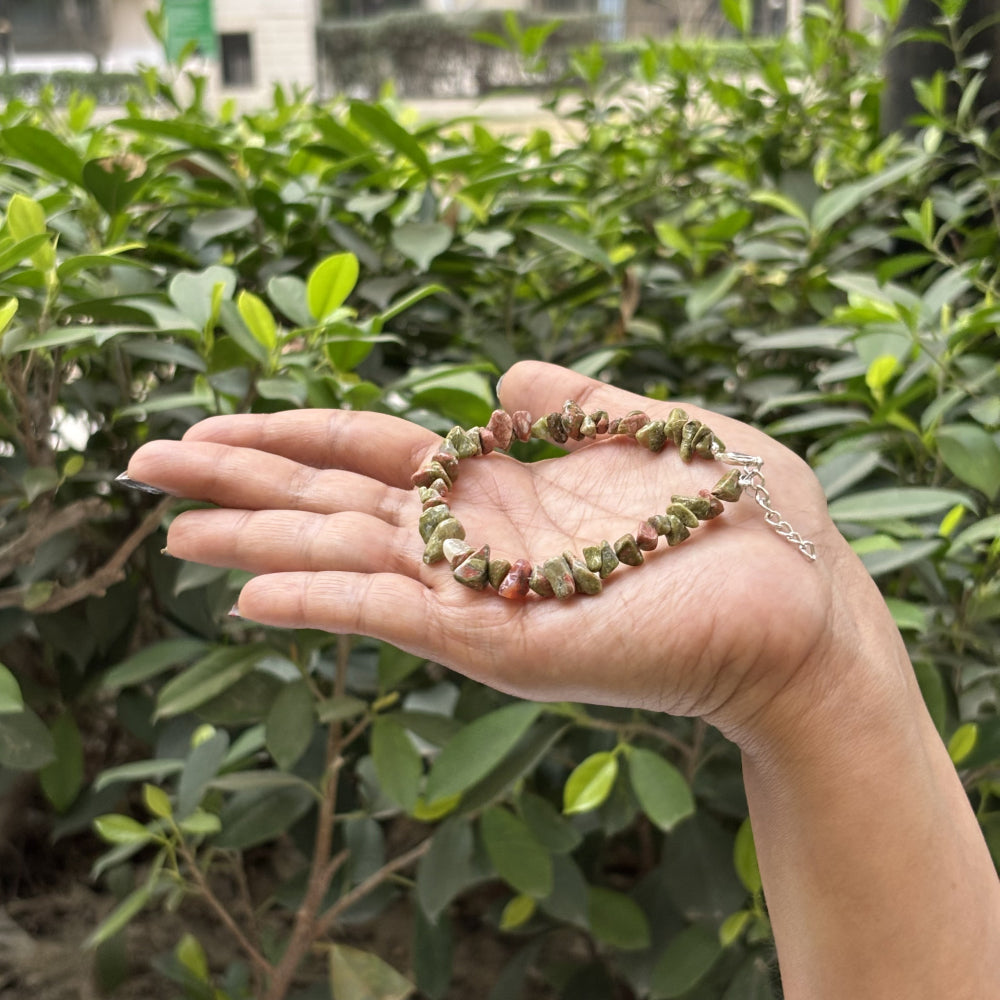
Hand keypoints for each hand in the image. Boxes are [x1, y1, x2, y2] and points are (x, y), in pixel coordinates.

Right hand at [127, 361, 890, 744]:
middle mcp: (476, 544)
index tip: (213, 422)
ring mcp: (486, 599)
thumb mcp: (646, 428)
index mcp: (500, 489)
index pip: (373, 453)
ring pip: (350, 564)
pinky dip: (329, 607)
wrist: (802, 600)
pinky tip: (254, 592)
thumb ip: (568, 404)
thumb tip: (500, 380)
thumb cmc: (738, 515)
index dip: (292, 435)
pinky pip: (405, 620)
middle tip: (142, 464)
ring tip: (173, 527)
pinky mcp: (511, 644)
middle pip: (338, 503)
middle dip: (241, 482)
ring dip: (260, 545)